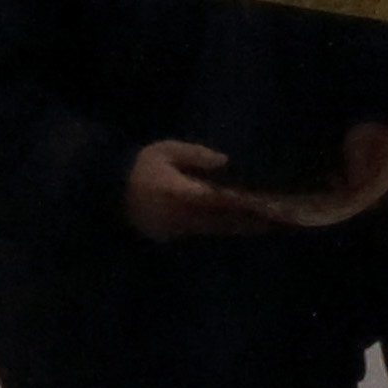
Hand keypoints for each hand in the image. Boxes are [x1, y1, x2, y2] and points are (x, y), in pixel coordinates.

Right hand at [122, 136, 279, 241]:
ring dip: (242, 228)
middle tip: (281, 219)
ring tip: (270, 225)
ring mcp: (177, 229)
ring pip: (216, 230)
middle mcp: (181, 216)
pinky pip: (205, 233)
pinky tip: (243, 226)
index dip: (243, 204)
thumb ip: (195, 156)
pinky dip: (225, 229)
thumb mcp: (166, 151)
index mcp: (179, 194)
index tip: (267, 204)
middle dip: (251, 220)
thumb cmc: (139, 166)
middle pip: (222, 221)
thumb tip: (225, 161)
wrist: (107, 192)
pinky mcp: (173, 236)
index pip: (217, 201)